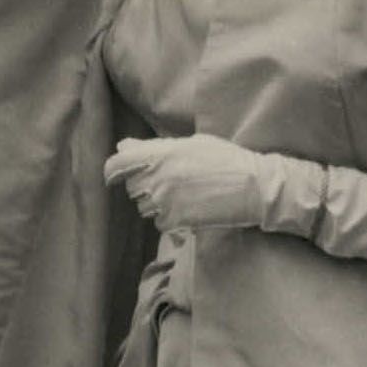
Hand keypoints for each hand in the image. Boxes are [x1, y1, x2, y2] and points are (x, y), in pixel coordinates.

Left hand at [103, 134, 276, 231]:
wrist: (253, 187)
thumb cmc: (226, 159)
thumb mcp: (192, 143)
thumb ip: (154, 146)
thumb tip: (124, 146)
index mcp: (160, 153)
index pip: (117, 164)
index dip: (113, 171)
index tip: (115, 176)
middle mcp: (157, 177)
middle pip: (132, 187)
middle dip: (145, 186)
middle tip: (170, 183)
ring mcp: (165, 200)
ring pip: (144, 207)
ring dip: (157, 203)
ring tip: (184, 195)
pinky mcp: (175, 220)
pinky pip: (159, 223)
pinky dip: (170, 219)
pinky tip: (189, 209)